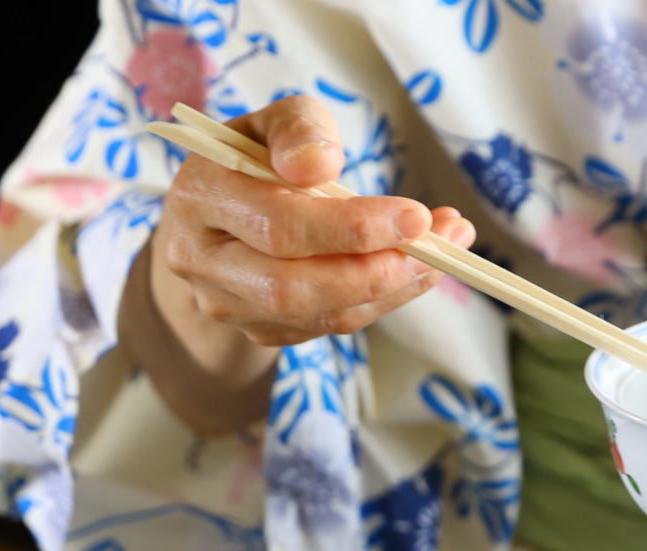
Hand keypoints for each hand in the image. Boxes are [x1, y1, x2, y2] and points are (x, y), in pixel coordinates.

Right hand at [131, 95, 474, 432]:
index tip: (416, 217)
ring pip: (322, 314)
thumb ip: (298, 129)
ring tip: (446, 252)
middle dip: (378, 269)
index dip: (351, 228)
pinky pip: (333, 324)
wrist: (220, 217)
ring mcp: (229, 304)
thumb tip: (317, 164)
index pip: (278, 225)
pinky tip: (417, 269)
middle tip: (443, 244)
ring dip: (395, 287)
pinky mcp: (262, 330)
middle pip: (293, 286)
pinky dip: (385, 300)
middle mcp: (202, 261)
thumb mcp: (274, 123)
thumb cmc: (258, 159)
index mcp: (199, 197)